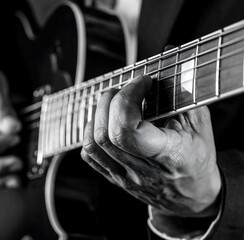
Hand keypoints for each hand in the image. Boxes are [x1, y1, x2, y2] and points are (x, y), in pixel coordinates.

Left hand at [81, 75, 220, 217]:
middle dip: (109, 101)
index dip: (128, 98)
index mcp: (168, 156)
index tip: (141, 83)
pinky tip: (104, 123)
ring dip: (96, 116)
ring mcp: (124, 176)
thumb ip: (181, 101)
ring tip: (111, 104)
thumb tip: (159, 79)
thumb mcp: (200, 128)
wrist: (191, 196)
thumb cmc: (197, 161)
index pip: (127, 128)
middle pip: (106, 134)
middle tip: (123, 90)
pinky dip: (90, 134)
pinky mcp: (114, 178)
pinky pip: (90, 156)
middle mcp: (142, 170)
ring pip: (93, 144)